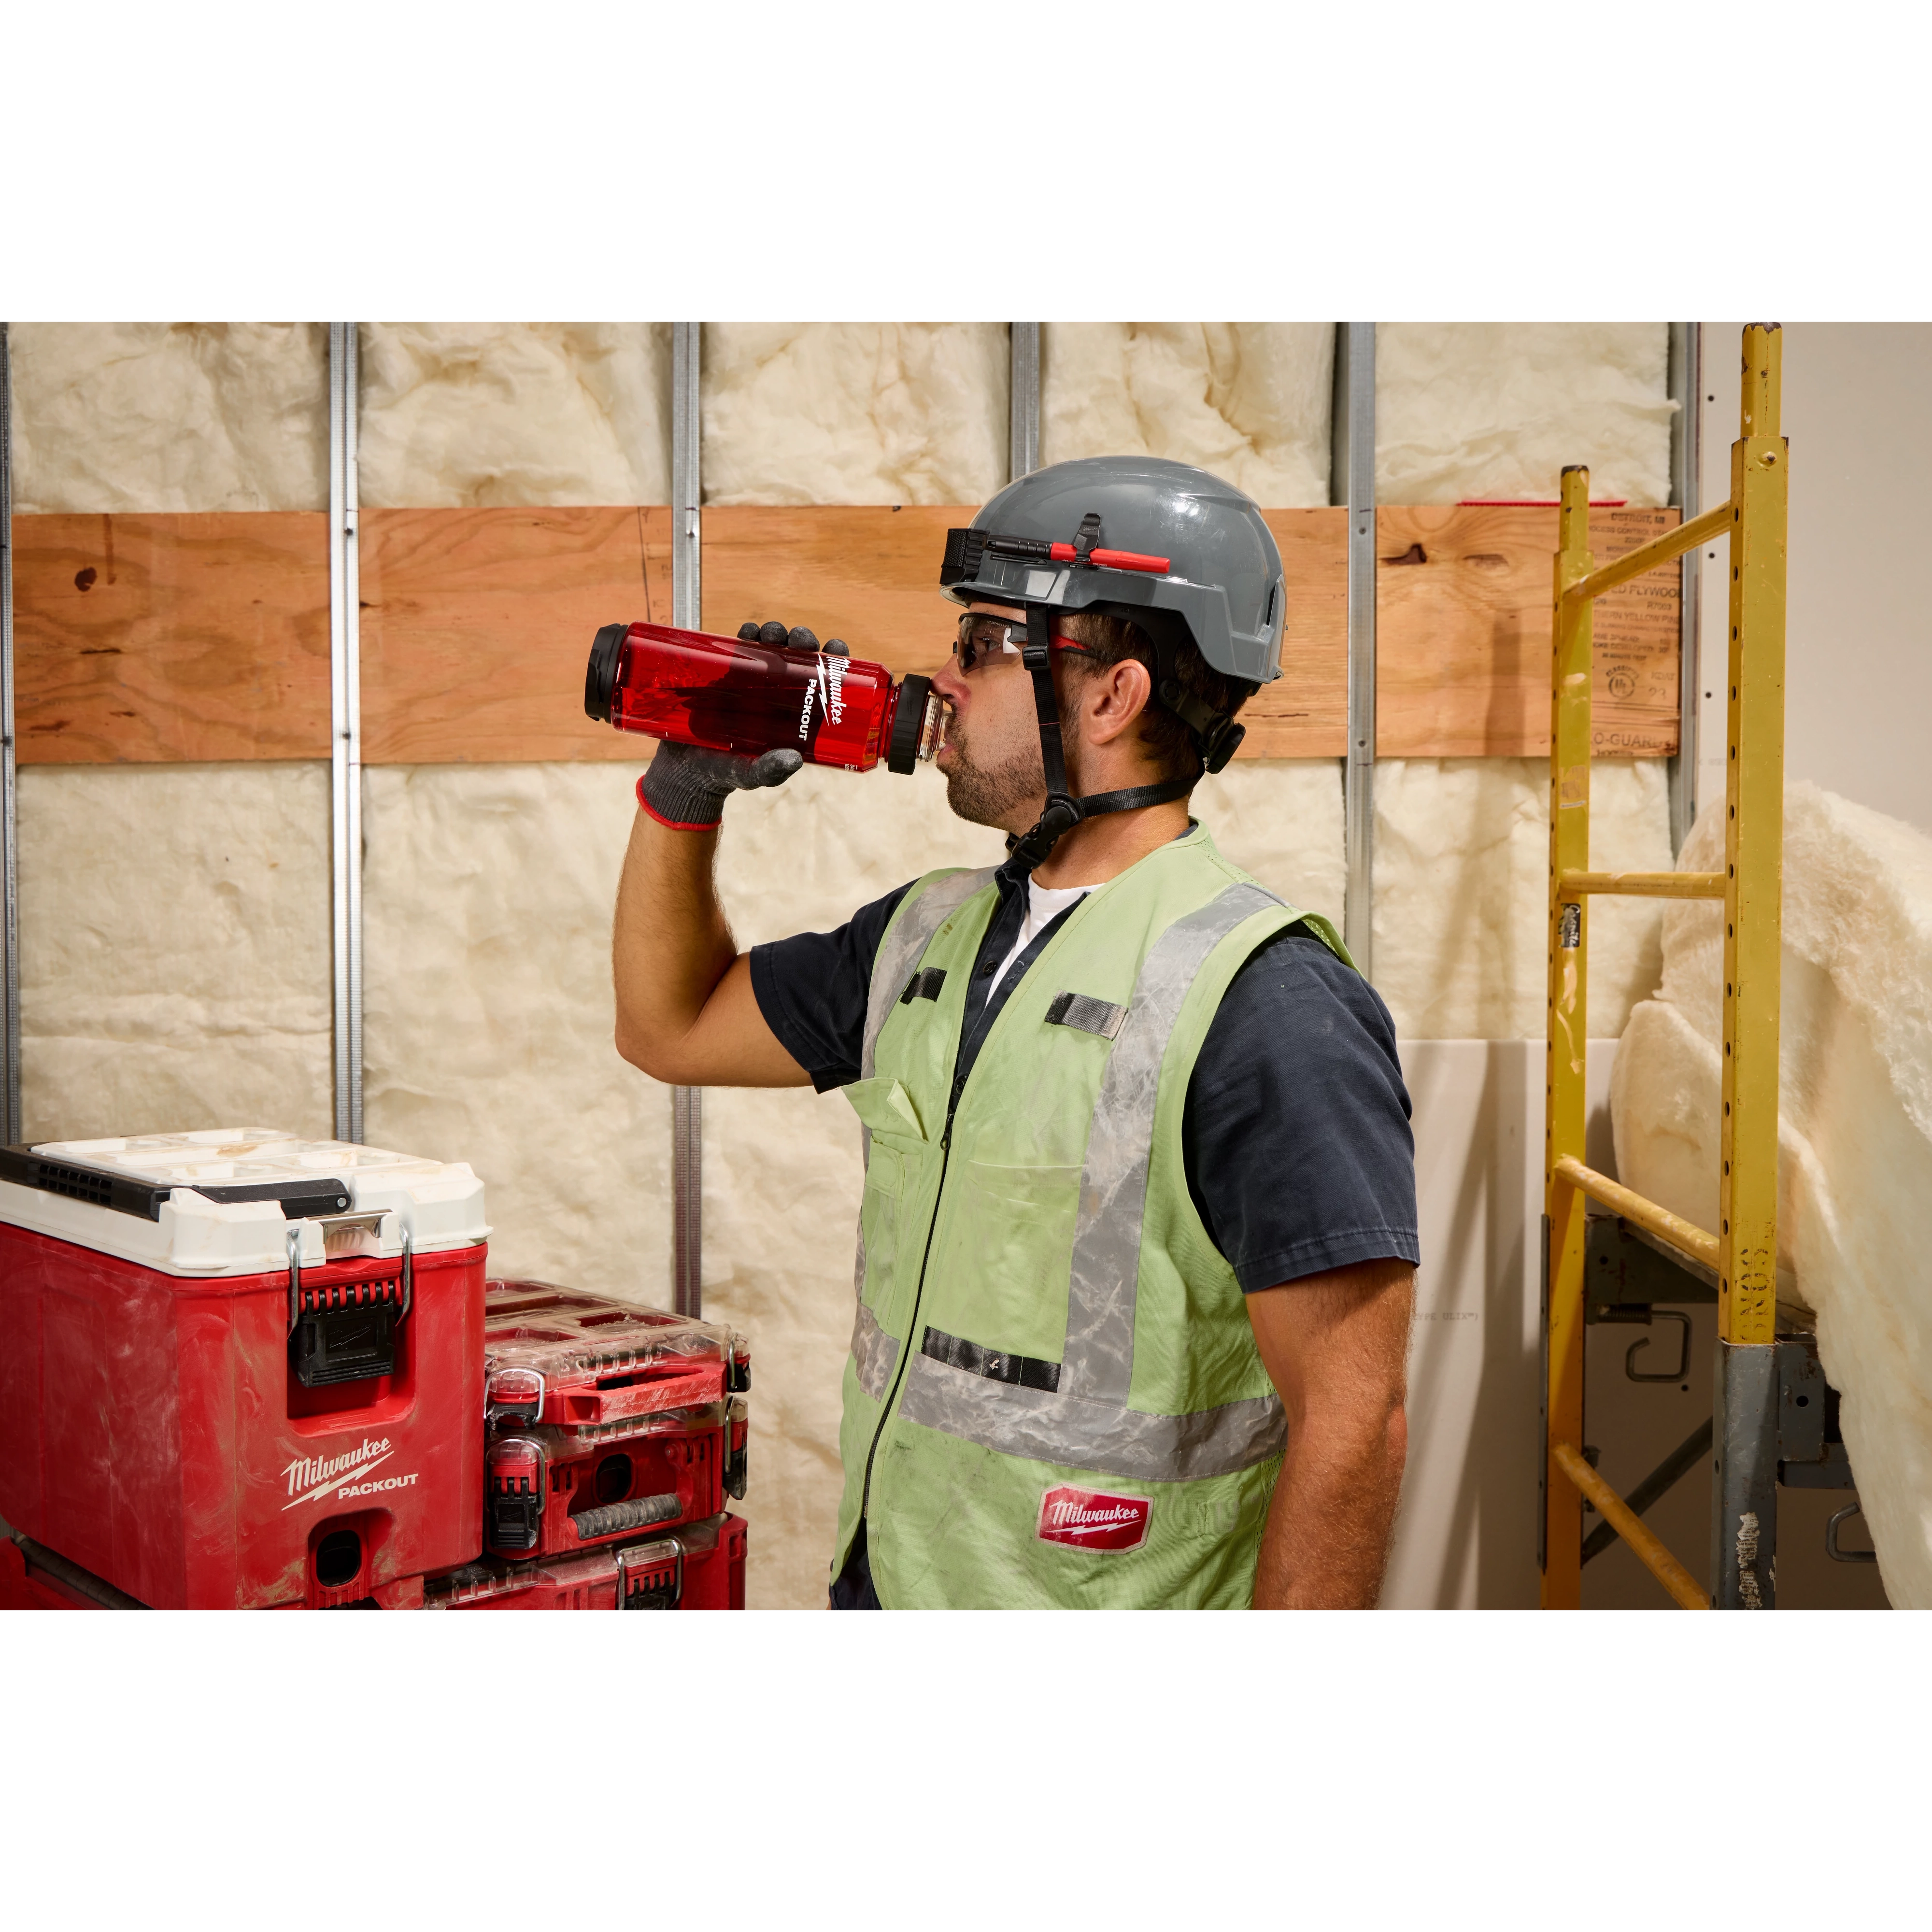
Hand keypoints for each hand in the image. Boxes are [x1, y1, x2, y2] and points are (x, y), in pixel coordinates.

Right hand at [635, 621, 844, 829]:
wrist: (684, 767)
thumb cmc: (726, 772)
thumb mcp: (751, 774)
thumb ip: (770, 771)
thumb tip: (794, 759)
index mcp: (797, 714)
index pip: (824, 682)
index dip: (835, 662)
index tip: (836, 648)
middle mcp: (779, 693)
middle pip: (800, 657)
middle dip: (803, 641)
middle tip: (799, 640)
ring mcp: (753, 680)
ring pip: (772, 647)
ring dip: (776, 634)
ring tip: (772, 633)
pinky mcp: (726, 674)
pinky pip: (740, 647)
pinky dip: (746, 635)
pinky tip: (749, 631)